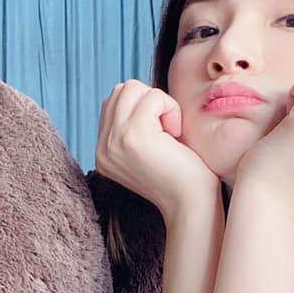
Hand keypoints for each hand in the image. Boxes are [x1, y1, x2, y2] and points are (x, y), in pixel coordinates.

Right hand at [96, 79, 218, 223]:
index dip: (143, 108)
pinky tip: (176, 134)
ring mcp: (113, 142)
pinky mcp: (132, 136)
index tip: (160, 135)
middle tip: (167, 130)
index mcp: (103, 153)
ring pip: (131, 88)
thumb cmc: (182, 176)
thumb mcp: (148, 148)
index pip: (112, 104)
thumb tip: (133, 89)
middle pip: (119, 91)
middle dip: (149, 101)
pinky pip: (152, 96)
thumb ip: (133, 124)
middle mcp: (102, 149)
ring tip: (171, 132)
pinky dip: (170, 108)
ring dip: (159, 103)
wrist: (191, 205)